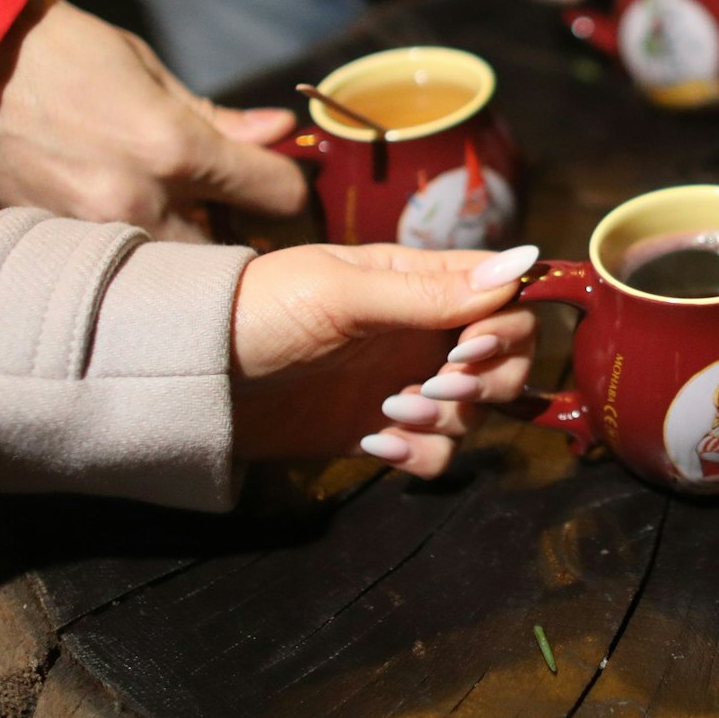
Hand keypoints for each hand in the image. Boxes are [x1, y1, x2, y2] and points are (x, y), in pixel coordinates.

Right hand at [0, 0, 307, 241]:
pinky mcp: (55, 250)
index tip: (275, 178)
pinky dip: (131, 254)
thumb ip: (214, 115)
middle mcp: (140, 203)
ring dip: (184, 250)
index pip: (277, 195)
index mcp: (172, 148)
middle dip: (234, 233)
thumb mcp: (143, 67)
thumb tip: (277, 133)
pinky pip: (119, 268)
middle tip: (224, 210)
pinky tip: (121, 223)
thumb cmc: (50, 51)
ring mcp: (93, 236)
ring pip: (175, 270)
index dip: (287, 185)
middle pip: (231, 253)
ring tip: (170, 215)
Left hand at [230, 243, 541, 477]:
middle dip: (489, 379)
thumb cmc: (261, 310)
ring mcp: (404, 383)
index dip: (507, 324)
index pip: (502, 296)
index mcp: (418, 283)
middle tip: (441, 383)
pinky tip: (378, 443)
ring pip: (473, 411)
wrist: (195, 375)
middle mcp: (422, 332)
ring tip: (391, 411)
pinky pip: (435, 452)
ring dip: (448, 417)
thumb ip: (431, 292)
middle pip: (505, 359)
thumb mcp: (344, 293)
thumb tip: (522, 263)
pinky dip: (420, 454)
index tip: (472, 346)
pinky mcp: (381, 431)